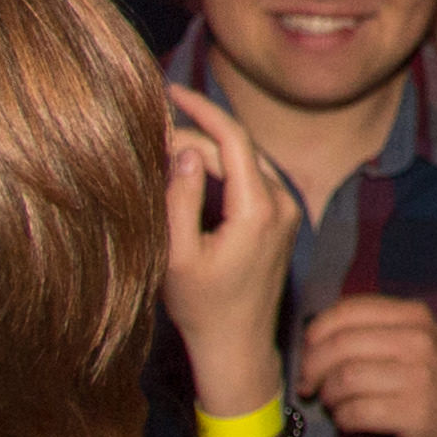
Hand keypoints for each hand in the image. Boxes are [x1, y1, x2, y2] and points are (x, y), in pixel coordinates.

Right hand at [162, 87, 301, 413]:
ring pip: (246, 161)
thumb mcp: (177, 253)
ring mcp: (286, 213)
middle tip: (150, 128)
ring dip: (208, 148)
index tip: (170, 91)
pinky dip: (222, 167)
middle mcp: (282, 205)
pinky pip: (252, 179)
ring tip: (163, 142)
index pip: (235, 139)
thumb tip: (186, 147)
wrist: (238, 345)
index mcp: (259, 209)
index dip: (203, 108)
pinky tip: (190, 166)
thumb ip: (180, 197)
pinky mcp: (281, 221)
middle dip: (196, 131)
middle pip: (239, 147)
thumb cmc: (201, 306)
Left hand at [302, 296, 436, 436]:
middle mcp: (419, 341)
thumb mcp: (416, 341)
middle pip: (340, 346)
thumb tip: (313, 339)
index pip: (347, 311)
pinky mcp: (417, 414)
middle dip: (313, 368)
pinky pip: (356, 412)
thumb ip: (373, 330)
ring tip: (334, 403)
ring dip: (329, 395)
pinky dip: (342, 418)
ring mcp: (420, 378)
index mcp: (414, 316)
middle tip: (309, 385)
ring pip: (345, 379)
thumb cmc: (436, 379)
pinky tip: (349, 420)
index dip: (316, 333)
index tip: (309, 352)